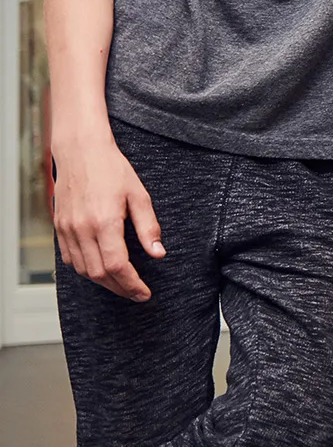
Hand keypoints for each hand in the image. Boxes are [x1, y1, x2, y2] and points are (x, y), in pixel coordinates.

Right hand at [52, 136, 163, 300]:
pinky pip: (70, 259)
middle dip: (120, 288)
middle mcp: (82, 229)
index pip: (118, 266)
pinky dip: (86, 270)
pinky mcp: (59, 227)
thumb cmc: (112, 169)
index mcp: (104, 222)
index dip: (132, 284)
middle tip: (137, 293)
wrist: (81, 152)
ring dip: (103, 282)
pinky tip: (101, 269)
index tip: (144, 293)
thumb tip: (158, 253)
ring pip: (83, 270)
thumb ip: (148, 227)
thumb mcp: (139, 195)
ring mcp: (67, 229)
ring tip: (122, 284)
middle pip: (99, 273)